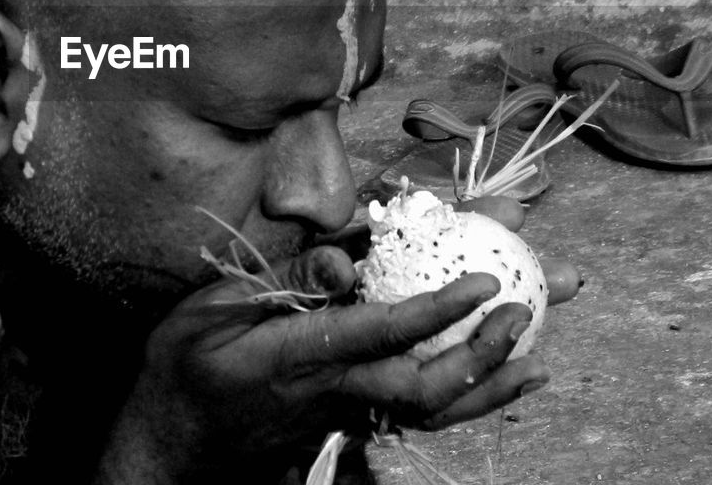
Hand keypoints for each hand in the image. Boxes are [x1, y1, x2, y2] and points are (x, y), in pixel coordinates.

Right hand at [96, 204, 578, 482]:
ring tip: (539, 362)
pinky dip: (464, 401)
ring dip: (489, 387)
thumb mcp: (207, 314)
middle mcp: (333, 393)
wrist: (172, 450)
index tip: (485, 280)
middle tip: (527, 311)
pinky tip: (497, 382)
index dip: (438, 308)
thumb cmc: (182, 373)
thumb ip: (278, 284)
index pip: (381, 333)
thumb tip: (345, 260)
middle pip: (426, 386)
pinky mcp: (347, 424)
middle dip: (483, 352)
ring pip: (430, 411)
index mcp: (298, 359)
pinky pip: (417, 416)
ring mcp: (345, 416)